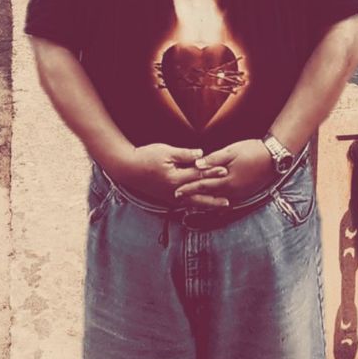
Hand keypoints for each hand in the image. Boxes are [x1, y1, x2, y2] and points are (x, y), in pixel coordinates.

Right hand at [112, 142, 229, 207]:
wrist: (128, 168)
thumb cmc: (147, 156)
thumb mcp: (166, 151)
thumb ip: (185, 154)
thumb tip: (201, 154)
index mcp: (174, 179)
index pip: (198, 175)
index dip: (212, 172)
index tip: (225, 170)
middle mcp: (173, 191)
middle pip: (198, 196)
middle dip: (213, 198)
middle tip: (229, 201)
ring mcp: (169, 197)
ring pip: (192, 203)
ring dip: (206, 205)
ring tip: (220, 207)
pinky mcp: (166, 198)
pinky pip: (184, 203)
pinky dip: (195, 205)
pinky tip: (203, 205)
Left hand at [175, 139, 275, 204]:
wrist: (274, 157)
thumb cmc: (252, 150)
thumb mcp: (232, 151)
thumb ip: (214, 159)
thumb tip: (197, 164)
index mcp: (227, 180)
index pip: (203, 185)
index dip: (189, 188)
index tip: (176, 191)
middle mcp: (232, 191)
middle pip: (208, 196)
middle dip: (193, 197)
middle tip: (179, 199)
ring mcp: (240, 194)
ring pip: (217, 200)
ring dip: (204, 201)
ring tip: (192, 202)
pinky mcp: (245, 194)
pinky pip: (228, 201)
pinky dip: (217, 201)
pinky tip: (212, 200)